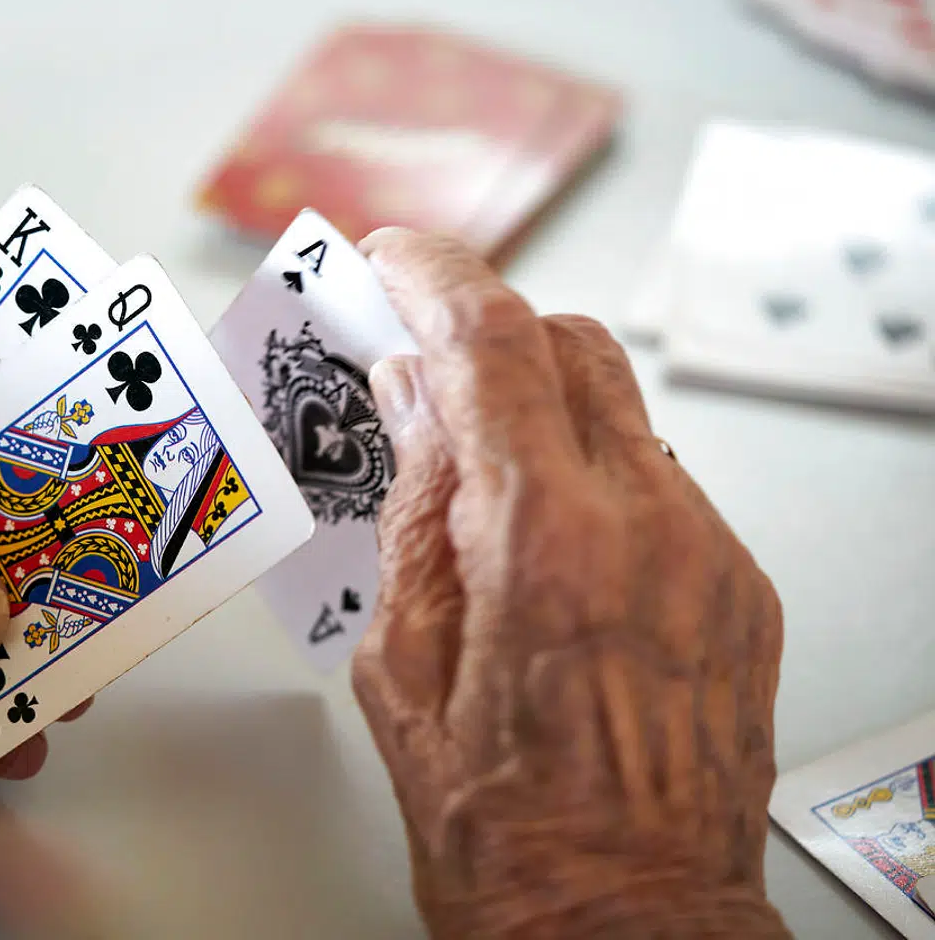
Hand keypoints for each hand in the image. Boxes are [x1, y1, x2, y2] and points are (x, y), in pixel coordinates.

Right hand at [353, 231, 787, 937]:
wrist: (627, 924)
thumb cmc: (507, 831)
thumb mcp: (405, 665)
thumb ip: (412, 510)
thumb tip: (407, 403)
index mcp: (542, 541)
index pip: (490, 341)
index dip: (433, 275)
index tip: (392, 257)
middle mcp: (646, 524)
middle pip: (570, 342)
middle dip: (483, 328)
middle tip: (416, 358)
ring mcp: (707, 551)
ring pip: (619, 405)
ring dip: (537, 403)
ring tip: (471, 467)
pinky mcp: (738, 585)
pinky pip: (657, 478)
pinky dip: (589, 471)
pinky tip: (541, 540)